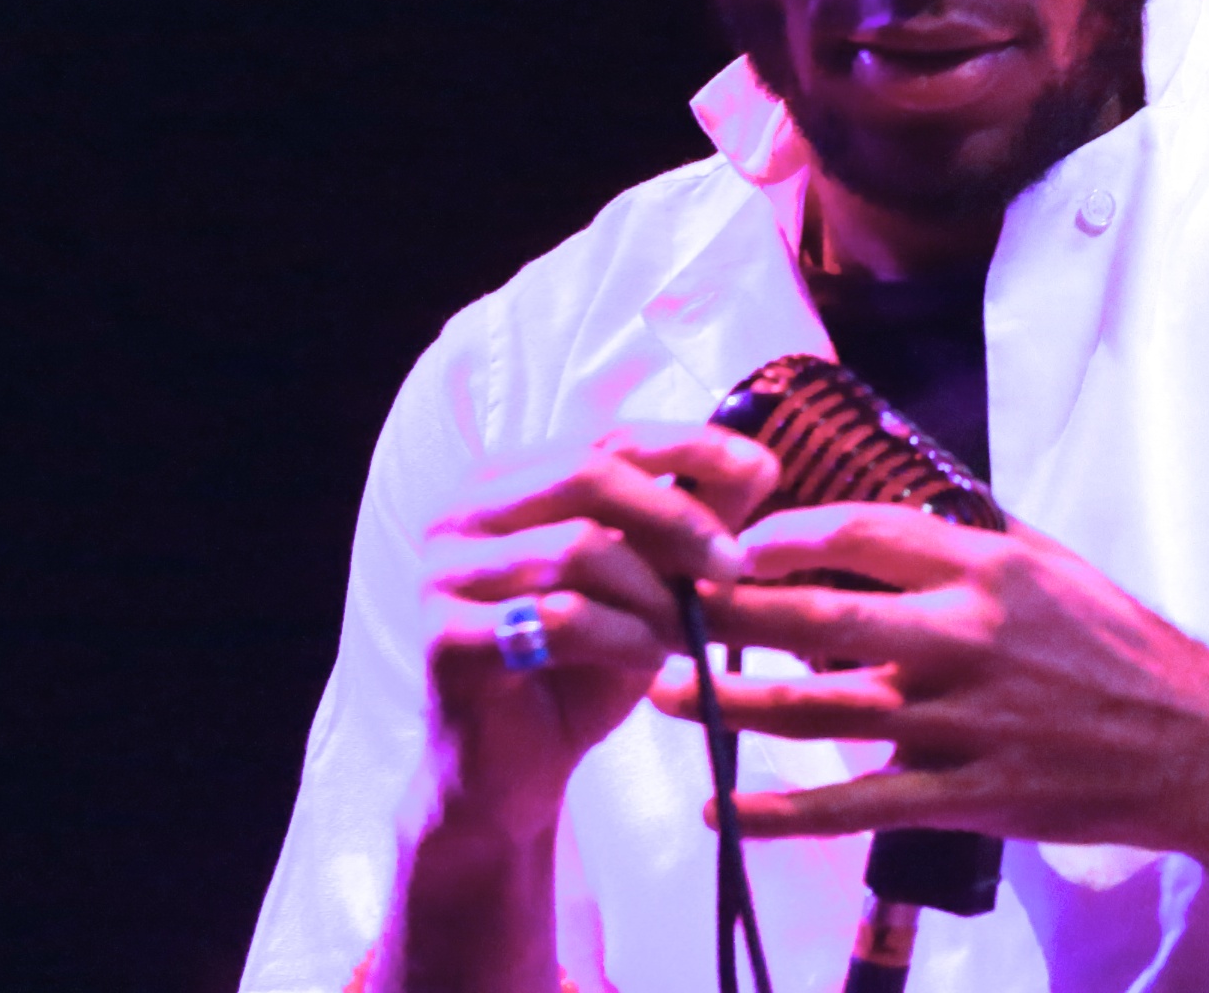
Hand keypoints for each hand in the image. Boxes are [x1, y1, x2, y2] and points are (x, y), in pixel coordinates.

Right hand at [415, 423, 781, 841]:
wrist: (512, 772)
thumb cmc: (582, 665)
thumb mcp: (646, 582)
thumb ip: (690, 522)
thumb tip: (759, 463)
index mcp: (507, 479)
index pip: (609, 436)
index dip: (691, 446)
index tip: (765, 469)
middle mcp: (462, 510)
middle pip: (587, 474)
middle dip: (677, 518)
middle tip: (733, 564)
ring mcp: (443, 571)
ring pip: (578, 546)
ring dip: (653, 591)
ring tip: (689, 630)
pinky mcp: (444, 637)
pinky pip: (558, 618)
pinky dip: (623, 637)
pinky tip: (651, 662)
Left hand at [649, 504, 1208, 904]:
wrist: (1195, 742)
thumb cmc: (1122, 647)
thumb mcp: (1055, 564)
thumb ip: (976, 538)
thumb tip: (902, 507)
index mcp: (988, 568)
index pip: (861, 532)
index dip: (783, 536)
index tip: (732, 542)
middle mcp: (967, 637)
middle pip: (820, 618)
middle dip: (731, 613)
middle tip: (668, 606)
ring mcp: (963, 722)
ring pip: (822, 712)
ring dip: (733, 704)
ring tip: (665, 696)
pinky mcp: (965, 796)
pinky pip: (854, 805)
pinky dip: (781, 813)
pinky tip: (724, 811)